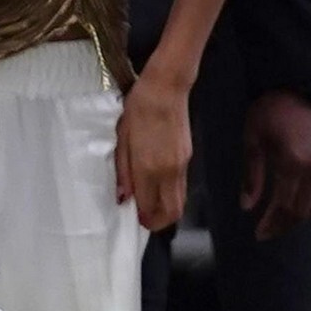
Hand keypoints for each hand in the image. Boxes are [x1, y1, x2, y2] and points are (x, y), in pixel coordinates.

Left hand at [117, 62, 191, 232]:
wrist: (166, 88)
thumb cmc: (138, 109)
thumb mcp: (122, 139)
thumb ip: (123, 171)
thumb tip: (123, 197)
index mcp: (149, 168)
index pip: (150, 207)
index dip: (144, 219)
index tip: (135, 219)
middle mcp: (169, 171)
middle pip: (173, 211)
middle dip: (160, 222)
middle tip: (145, 219)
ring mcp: (182, 164)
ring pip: (180, 200)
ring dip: (167, 209)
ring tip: (150, 204)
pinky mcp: (188, 156)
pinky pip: (182, 185)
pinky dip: (171, 194)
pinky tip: (157, 185)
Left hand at [241, 90, 310, 240]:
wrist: (297, 84)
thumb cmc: (269, 110)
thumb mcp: (253, 141)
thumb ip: (252, 176)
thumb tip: (246, 207)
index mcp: (292, 163)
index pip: (284, 207)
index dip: (271, 224)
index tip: (258, 234)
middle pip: (301, 211)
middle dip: (283, 225)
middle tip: (266, 232)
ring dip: (296, 217)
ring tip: (277, 221)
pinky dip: (307, 203)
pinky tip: (291, 203)